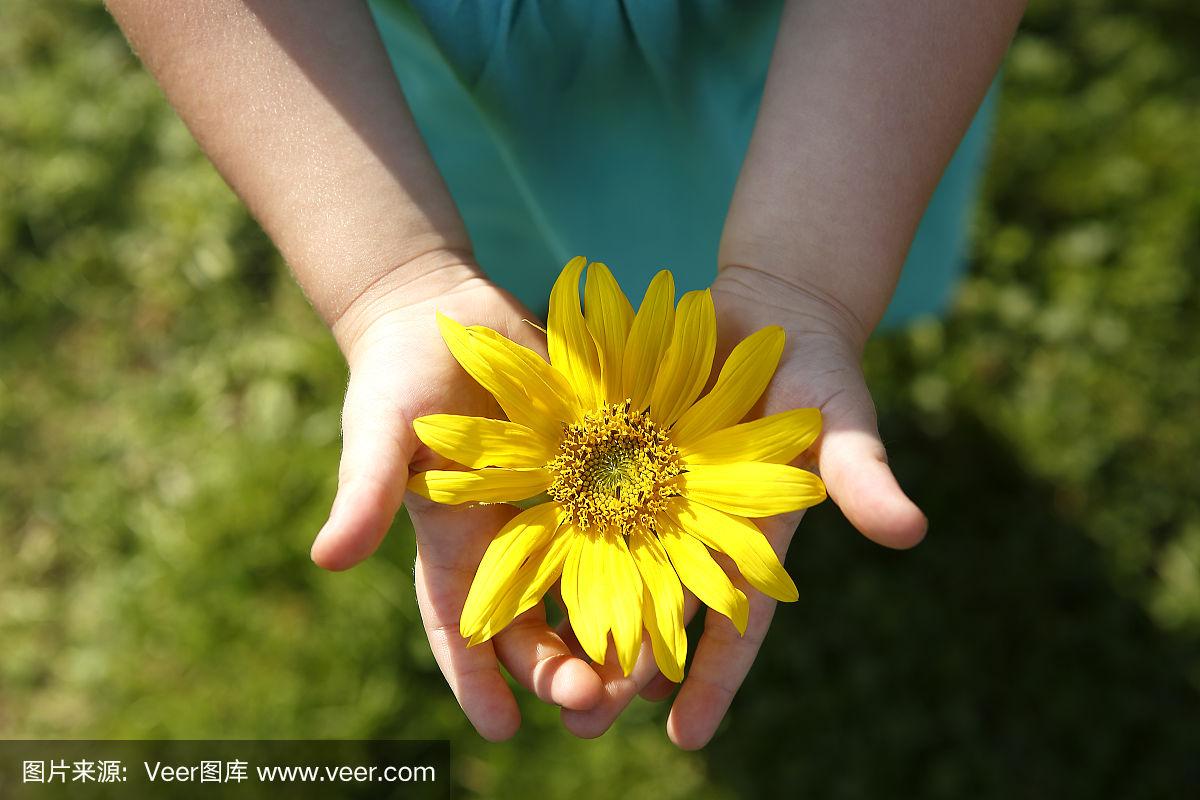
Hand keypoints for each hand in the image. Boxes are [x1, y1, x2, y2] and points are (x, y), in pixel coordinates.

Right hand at [309, 257, 603, 739]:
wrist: (445, 313)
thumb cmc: (398, 374)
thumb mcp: (378, 429)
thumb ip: (365, 490)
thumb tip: (327, 559)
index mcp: (453, 545)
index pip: (461, 630)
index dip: (478, 682)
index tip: (503, 730)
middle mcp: (506, 543)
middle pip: (535, 629)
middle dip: (561, 674)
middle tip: (593, 706)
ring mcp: (552, 513)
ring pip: (589, 594)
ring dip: (615, 638)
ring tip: (645, 679)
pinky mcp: (592, 474)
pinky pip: (625, 530)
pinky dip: (649, 565)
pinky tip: (686, 595)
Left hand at [558, 263, 926, 746]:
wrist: (767, 311)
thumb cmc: (816, 367)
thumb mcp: (843, 417)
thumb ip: (863, 473)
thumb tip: (910, 532)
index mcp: (755, 538)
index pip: (736, 623)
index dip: (714, 680)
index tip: (685, 738)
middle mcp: (700, 528)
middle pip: (661, 613)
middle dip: (626, 670)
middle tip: (584, 722)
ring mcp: (658, 493)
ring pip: (614, 571)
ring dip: (580, 620)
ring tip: (541, 673)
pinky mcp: (623, 455)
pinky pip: (583, 504)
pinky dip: (558, 542)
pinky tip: (520, 579)